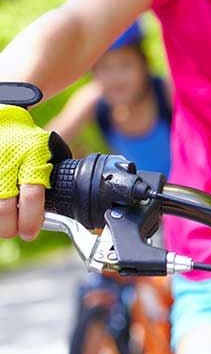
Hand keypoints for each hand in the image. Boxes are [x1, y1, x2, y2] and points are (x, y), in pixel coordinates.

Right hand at [0, 105, 53, 240]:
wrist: (4, 119)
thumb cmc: (29, 142)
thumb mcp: (48, 153)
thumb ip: (50, 176)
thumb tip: (62, 210)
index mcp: (34, 158)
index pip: (32, 194)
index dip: (31, 218)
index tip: (30, 232)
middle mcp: (10, 161)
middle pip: (5, 203)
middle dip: (9, 226)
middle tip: (14, 233)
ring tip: (4, 228)